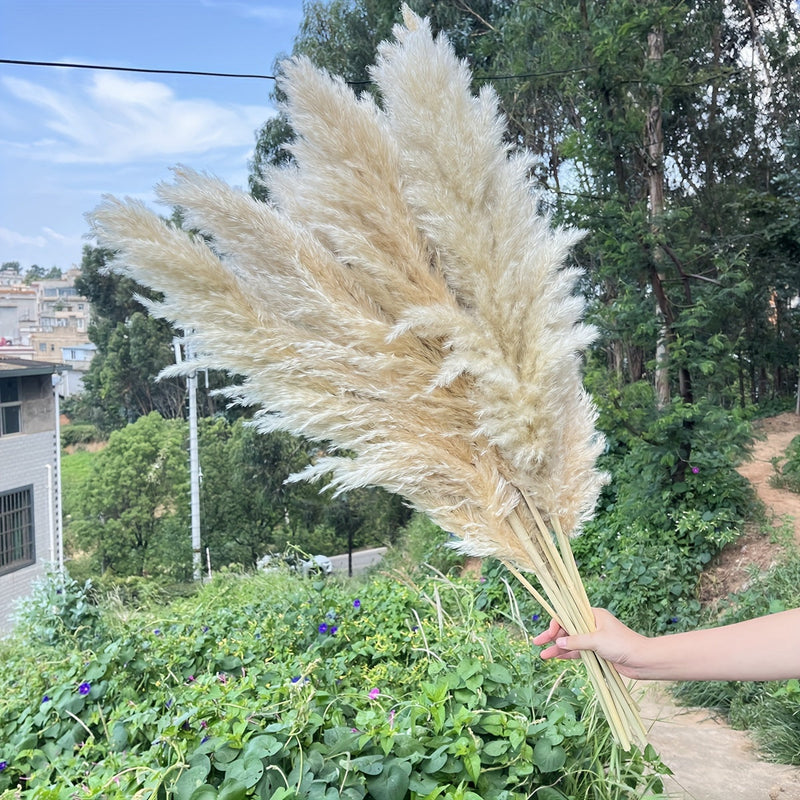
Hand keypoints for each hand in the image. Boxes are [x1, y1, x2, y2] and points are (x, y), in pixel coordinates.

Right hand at [532, 608, 648, 678]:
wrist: (642, 661)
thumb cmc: (622, 645)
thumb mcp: (597, 640)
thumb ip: (576, 641)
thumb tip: (558, 642)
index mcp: (593, 615)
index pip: (569, 615)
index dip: (556, 624)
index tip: (550, 634)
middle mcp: (592, 624)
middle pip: (567, 629)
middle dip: (552, 636)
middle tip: (537, 642)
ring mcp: (594, 639)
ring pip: (571, 642)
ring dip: (558, 648)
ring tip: (543, 655)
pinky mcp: (597, 652)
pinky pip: (578, 652)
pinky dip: (568, 655)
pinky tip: (556, 657)